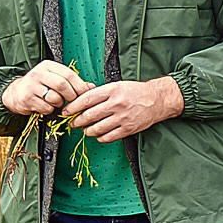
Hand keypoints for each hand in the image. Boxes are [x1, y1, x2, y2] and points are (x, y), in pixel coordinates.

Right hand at [3, 60, 90, 118]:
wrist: (16, 93)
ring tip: (56, 102)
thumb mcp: (55, 79)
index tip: (85, 94)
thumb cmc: (41, 86)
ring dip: (60, 104)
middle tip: (72, 101)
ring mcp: (31, 86)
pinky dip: (50, 110)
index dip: (80, 86)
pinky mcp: (27, 98)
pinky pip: (47, 107)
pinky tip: (46, 106)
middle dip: (71, 96)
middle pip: (62, 85)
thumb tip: (92, 87)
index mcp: (48, 66)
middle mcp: (38, 73)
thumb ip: (72, 82)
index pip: (69, 74)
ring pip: (54, 97)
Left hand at [65, 77, 183, 143]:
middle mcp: (116, 104)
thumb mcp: (116, 86)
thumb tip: (79, 100)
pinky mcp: (128, 129)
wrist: (157, 100)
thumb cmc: (134, 92)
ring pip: (97, 129)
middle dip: (77, 121)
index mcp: (111, 91)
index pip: (86, 100)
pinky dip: (100, 137)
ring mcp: (123, 118)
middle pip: (89, 116)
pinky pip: (108, 137)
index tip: (66, 112)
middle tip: (73, 123)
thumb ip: (99, 92)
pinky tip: (99, 134)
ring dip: (87, 131)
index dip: (73, 107)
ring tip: (86, 129)